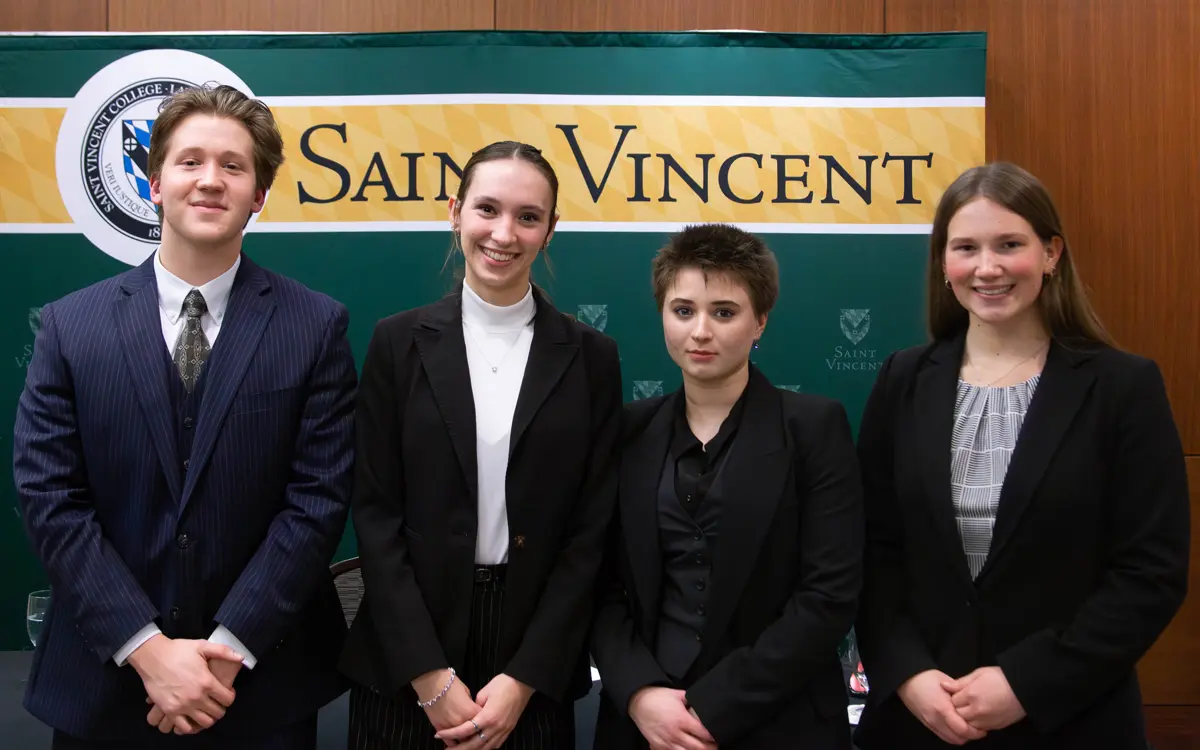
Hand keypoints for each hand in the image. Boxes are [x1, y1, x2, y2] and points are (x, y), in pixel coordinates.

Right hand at [127, 635, 241, 734]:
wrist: (152, 657)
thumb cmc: (178, 650)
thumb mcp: (203, 646)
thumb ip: (224, 651)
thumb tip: (241, 657)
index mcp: (207, 682)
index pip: (228, 699)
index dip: (230, 696)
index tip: (225, 692)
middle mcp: (197, 697)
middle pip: (217, 713)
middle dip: (220, 708)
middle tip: (216, 702)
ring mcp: (183, 706)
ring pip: (204, 723)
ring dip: (208, 718)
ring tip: (205, 710)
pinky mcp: (170, 711)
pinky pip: (184, 728)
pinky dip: (190, 726)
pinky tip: (191, 717)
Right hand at [412, 669, 478, 743]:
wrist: (433, 683)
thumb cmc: (450, 684)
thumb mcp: (467, 693)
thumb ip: (472, 706)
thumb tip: (473, 713)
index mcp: (472, 712)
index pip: (483, 722)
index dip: (484, 721)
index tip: (484, 722)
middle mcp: (463, 722)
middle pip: (473, 734)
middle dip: (475, 734)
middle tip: (477, 734)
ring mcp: (451, 727)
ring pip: (462, 740)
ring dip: (465, 740)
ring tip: (467, 740)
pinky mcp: (440, 728)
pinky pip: (449, 741)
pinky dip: (453, 742)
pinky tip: (456, 742)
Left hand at [437, 673, 532, 749]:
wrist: (522, 683)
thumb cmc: (503, 684)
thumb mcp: (484, 692)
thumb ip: (474, 707)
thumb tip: (469, 715)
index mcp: (488, 716)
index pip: (465, 730)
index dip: (450, 733)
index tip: (438, 735)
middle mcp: (496, 727)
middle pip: (474, 745)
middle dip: (458, 749)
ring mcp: (504, 731)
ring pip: (485, 748)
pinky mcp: (508, 731)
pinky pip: (495, 745)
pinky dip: (484, 748)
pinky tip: (476, 748)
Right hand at [628, 687, 717, 749]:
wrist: (638, 702)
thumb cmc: (658, 697)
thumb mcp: (678, 694)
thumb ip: (691, 700)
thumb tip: (701, 702)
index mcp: (682, 720)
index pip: (703, 733)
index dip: (712, 737)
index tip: (716, 736)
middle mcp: (675, 733)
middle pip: (698, 748)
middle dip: (709, 748)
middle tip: (714, 745)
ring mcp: (666, 742)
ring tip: (701, 749)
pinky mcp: (658, 746)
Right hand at [897, 669, 986, 745]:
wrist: (906, 680)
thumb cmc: (926, 677)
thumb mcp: (946, 682)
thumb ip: (960, 695)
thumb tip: (972, 704)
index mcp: (942, 708)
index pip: (963, 729)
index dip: (976, 731)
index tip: (983, 727)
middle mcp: (936, 719)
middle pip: (959, 738)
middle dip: (971, 736)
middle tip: (978, 728)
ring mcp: (930, 723)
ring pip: (951, 740)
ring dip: (962, 737)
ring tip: (968, 728)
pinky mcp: (927, 724)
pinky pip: (943, 736)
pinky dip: (952, 735)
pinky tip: (956, 727)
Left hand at [944, 667, 1026, 730]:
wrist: (1024, 689)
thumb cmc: (1001, 678)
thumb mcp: (979, 674)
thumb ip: (960, 682)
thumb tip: (944, 685)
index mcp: (971, 694)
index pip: (952, 701)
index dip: (953, 697)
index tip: (957, 694)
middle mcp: (977, 710)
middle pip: (957, 714)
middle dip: (957, 709)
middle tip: (962, 702)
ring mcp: (986, 720)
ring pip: (966, 724)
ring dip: (965, 718)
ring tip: (970, 709)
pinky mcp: (994, 726)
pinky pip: (978, 729)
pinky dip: (975, 724)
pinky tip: (979, 716)